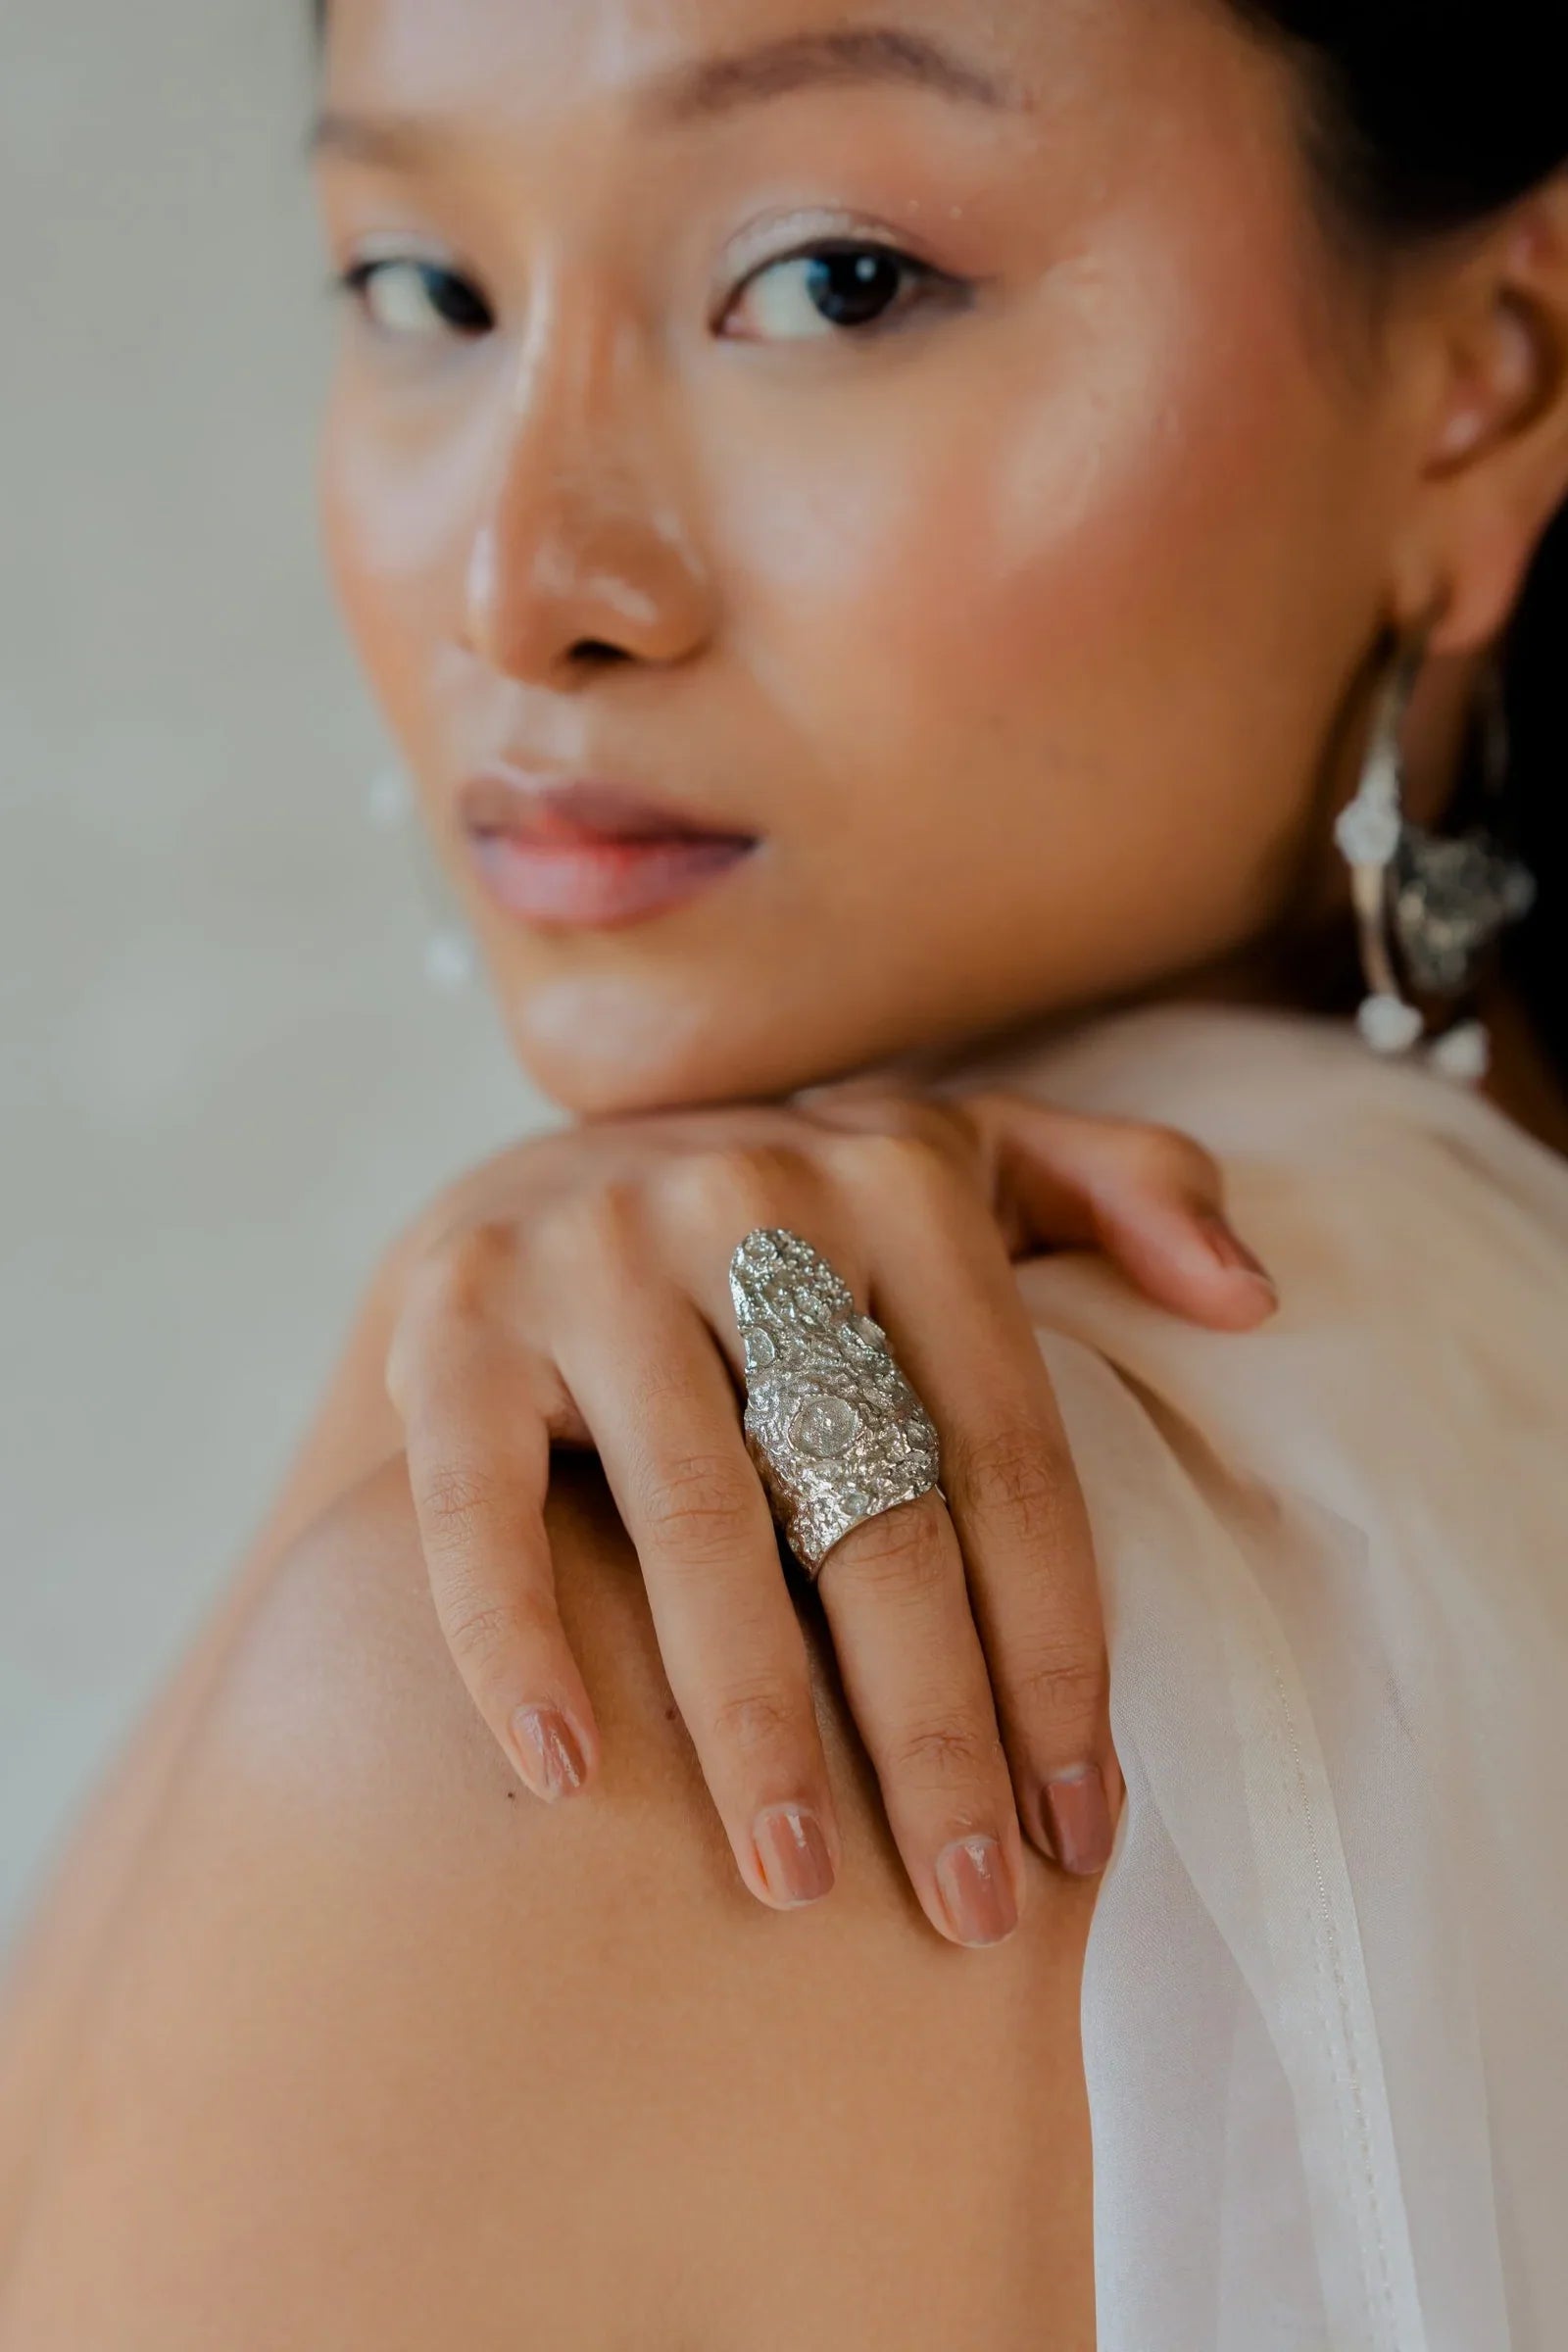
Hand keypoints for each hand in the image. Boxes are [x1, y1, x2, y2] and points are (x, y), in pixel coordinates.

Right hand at [384, 1088, 1275, 1946]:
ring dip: (755, 1726)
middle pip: (871, 1507)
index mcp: (900, 1182)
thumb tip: (1251, 1299)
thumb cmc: (798, 1228)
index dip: (1056, 1651)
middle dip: (933, 1731)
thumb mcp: (969, 1164)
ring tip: (799, 1881)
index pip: (1010, 1454)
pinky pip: (481, 1511)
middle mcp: (747, 1200)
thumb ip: (1121, 1193)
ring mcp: (588, 1257)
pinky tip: (570, 1775)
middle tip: (973, 1905)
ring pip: (697, 1527)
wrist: (542, 1184)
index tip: (1083, 1824)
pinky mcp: (455, 1322)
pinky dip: (518, 1645)